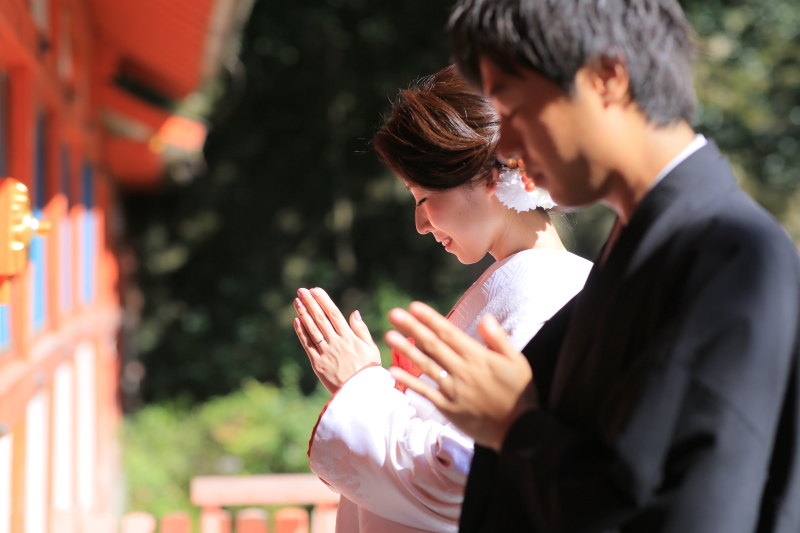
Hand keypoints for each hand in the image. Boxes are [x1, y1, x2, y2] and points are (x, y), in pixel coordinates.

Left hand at [294, 287, 380, 393]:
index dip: (324, 301)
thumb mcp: (371, 349)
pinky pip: (307, 345)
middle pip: (320, 319)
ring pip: (312, 329)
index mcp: (350, 338)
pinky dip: (301, 332)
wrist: (360, 395)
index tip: (315, 290)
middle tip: (302, 290)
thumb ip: (361, 330)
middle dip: (310, 303)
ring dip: (303, 314)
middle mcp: (336, 343)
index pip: (334, 314)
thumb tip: (354, 313)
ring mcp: (325, 353)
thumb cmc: (369, 371)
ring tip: (296, 301)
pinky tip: (297, 321)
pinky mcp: (317, 364)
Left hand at [386, 301, 536, 450]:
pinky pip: (426, 392)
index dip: (431, 319)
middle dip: (412, 328)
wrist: (519, 432)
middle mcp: (463, 372)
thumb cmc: (520, 394)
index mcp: (478, 358)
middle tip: (394, 314)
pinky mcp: (448, 408)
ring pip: (426, 366)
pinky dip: (409, 382)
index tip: (414, 307)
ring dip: (406, 350)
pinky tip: (393, 371)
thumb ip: (499, 340)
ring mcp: (453, 391)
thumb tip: (486, 317)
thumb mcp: (518, 363)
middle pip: (433, 346)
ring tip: (389, 335)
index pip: (450, 334)